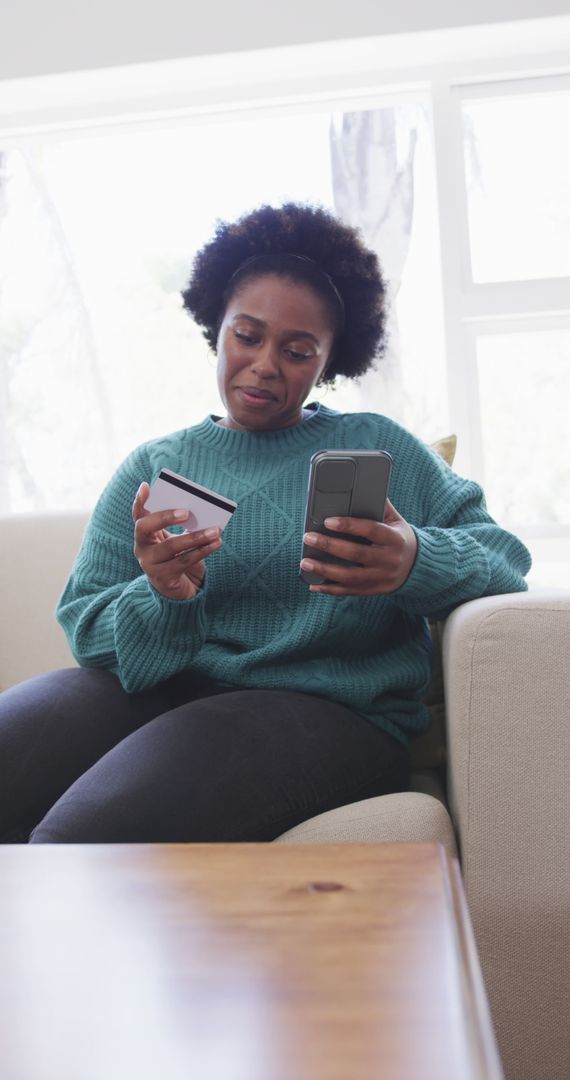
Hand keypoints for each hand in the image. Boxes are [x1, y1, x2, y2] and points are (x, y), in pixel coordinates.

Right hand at [132, 482, 221, 600]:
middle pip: (145, 527)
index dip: (139, 500)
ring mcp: (150, 564)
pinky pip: (184, 561)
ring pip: (171, 547)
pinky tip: (217, 543)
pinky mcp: (163, 578)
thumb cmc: (179, 557)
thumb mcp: (177, 539)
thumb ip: (184, 526)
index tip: (146, 486)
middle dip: (164, 517)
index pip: (138, 514)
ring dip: (196, 537)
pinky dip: (203, 551)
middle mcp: (141, 547)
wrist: (179, 589)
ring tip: (215, 530)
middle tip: (187, 512)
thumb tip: (203, 511)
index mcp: (144, 533)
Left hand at [300, 499, 417, 595]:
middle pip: (356, 554)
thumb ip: (380, 506)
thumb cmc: (399, 538)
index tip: (328, 521)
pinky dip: (330, 589)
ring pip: (350, 576)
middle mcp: (389, 560)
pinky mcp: (374, 590)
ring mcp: (382, 577)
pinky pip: (350, 591)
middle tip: (308, 538)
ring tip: (305, 562)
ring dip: (325, 570)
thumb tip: (362, 484)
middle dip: (329, 546)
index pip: (371, 530)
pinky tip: (314, 584)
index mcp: (395, 539)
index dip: (349, 525)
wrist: (417, 566)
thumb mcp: (396, 521)